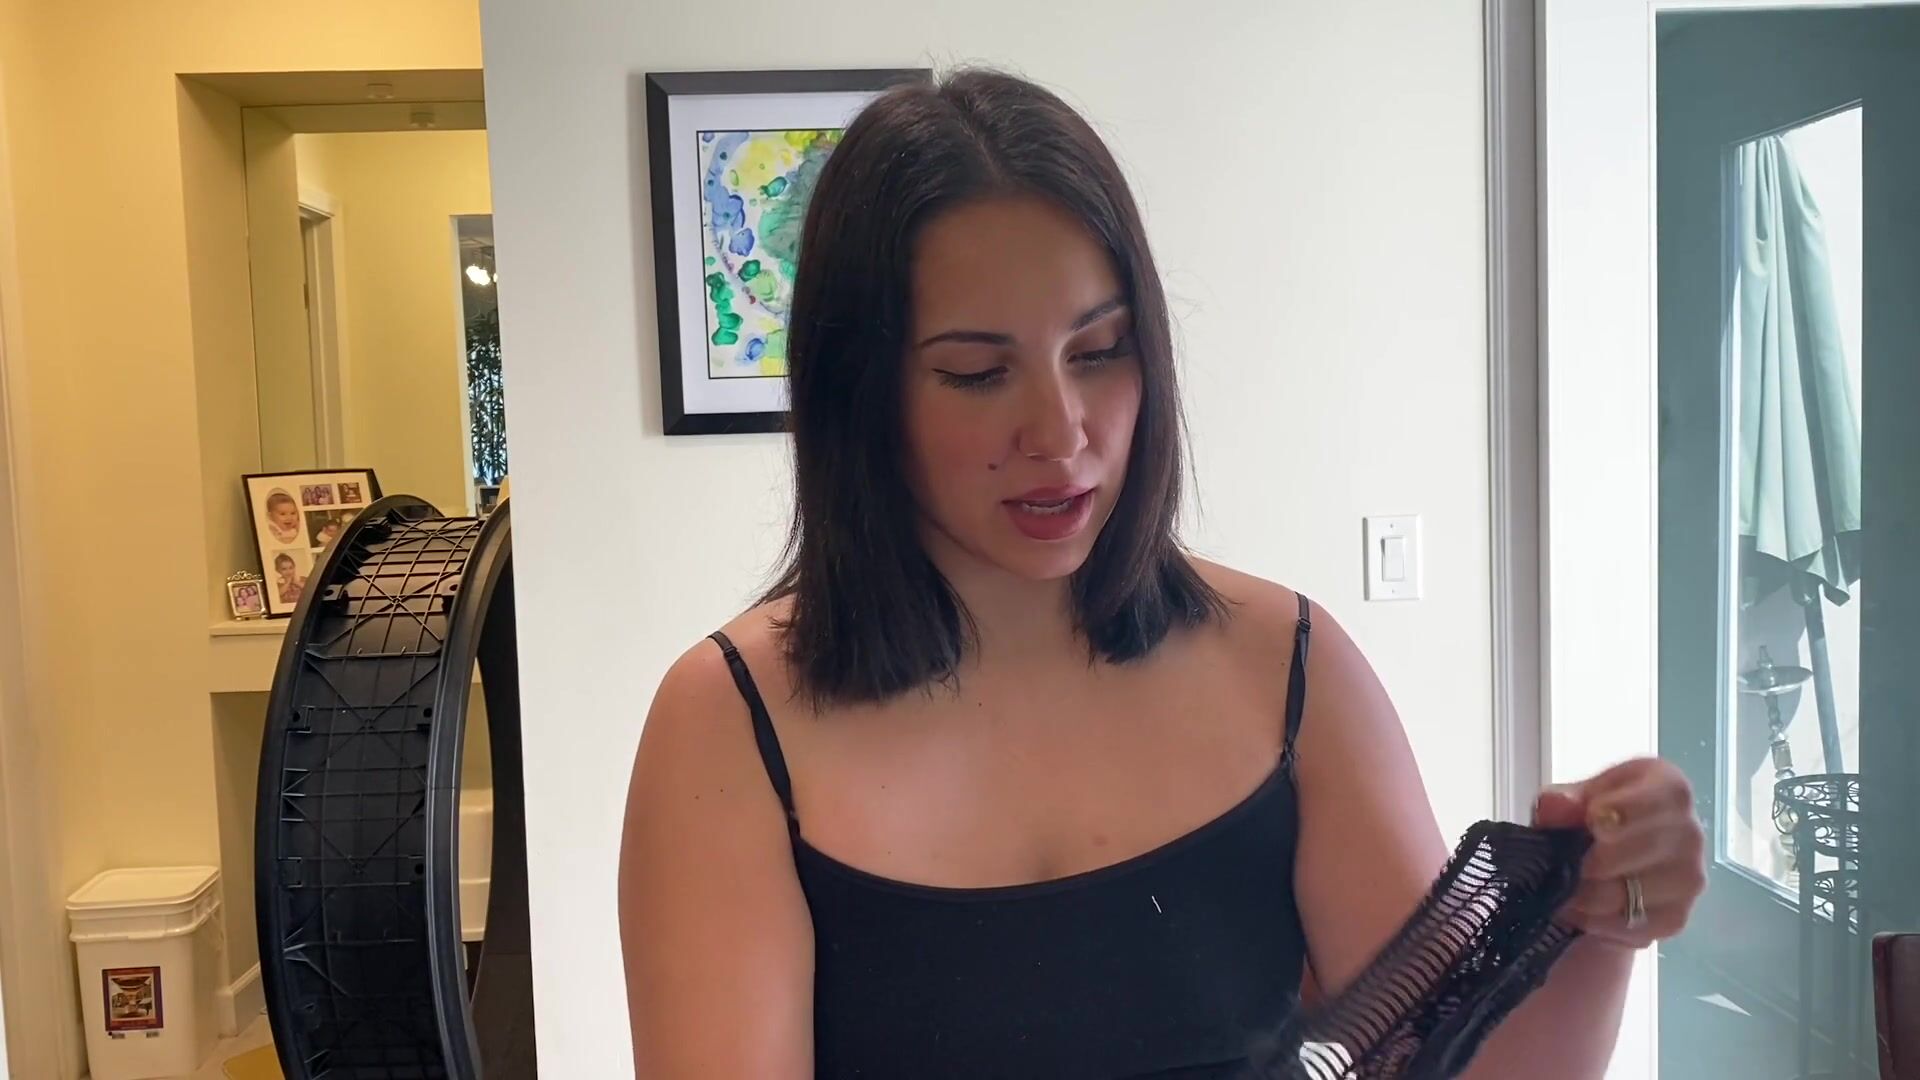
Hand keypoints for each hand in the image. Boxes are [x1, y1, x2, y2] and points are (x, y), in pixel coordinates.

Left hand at [1531, 757, 1706, 947]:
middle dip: (1595, 859)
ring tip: (1564, 888)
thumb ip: (1562, 801)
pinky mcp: (1677, 918)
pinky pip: (1634, 925)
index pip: (1666, 795)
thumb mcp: (1570, 801)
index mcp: (1669, 789)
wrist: (1600, 866)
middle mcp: (1690, 832)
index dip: (1628, 808)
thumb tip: (1555, 806)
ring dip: (1590, 895)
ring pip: (1635, 892)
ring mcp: (1689, 878)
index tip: (1594, 819)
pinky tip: (1580, 910)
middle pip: (1646, 848)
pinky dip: (1598, 921)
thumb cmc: (1588, 819)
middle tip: (1564, 864)